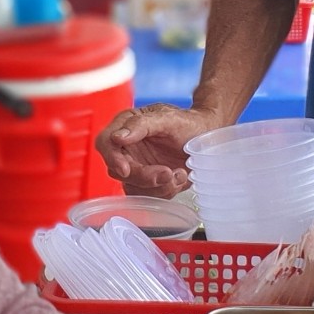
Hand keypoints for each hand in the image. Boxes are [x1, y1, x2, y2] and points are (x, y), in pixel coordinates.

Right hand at [97, 103, 223, 197]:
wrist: (207, 136)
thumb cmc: (188, 123)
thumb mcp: (167, 118)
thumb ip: (141, 124)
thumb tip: (117, 137)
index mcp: (125, 125)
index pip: (105, 143)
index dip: (112, 157)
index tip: (126, 168)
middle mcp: (127, 148)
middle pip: (118, 170)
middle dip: (143, 176)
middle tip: (167, 172)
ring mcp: (137, 166)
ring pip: (133, 187)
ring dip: (158, 186)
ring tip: (180, 173)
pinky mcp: (149, 182)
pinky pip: (149, 195)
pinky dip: (166, 190)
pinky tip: (180, 176)